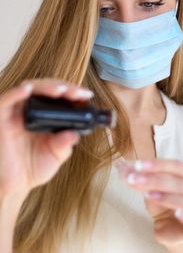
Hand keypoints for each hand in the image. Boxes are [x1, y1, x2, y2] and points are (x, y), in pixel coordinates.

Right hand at [0, 78, 93, 196]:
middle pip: (47, 87)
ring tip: (61, 90)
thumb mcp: (56, 156)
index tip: (86, 95)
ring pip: (30, 87)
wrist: (12, 185)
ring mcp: (16, 111)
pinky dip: (16, 93)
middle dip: (64, 87)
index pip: (60, 96)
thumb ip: (65, 144)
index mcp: (46, 115)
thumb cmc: (32, 167)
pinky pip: (6, 100)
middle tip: (77, 93)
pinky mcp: (1, 116)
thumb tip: (72, 134)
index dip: (73, 92)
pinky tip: (27, 90)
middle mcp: (32, 109)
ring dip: (46, 86)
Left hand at [116, 159, 182, 248]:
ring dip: (168, 197)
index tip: (137, 165)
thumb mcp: (148, 189)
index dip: (157, 164)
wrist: (171, 230)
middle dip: (155, 179)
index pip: (176, 165)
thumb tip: (119, 164)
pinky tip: (179, 214)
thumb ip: (136, 176)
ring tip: (149, 195)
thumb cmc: (162, 204)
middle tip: (134, 179)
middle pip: (179, 181)